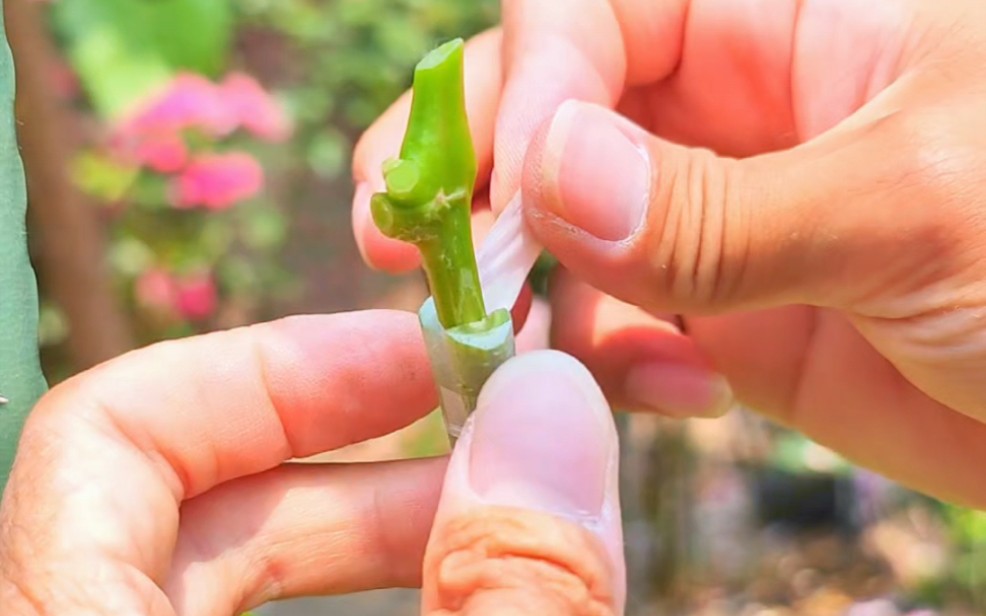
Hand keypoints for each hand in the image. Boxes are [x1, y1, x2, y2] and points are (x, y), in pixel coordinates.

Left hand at [0, 312, 623, 614]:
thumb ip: (505, 597)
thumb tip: (549, 410)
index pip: (104, 437)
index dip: (270, 373)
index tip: (419, 365)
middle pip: (178, 499)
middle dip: (361, 452)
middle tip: (501, 439)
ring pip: (217, 570)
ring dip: (374, 522)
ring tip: (504, 517)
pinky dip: (357, 592)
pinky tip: (457, 586)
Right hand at [351, 0, 985, 508]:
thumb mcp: (918, 207)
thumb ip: (721, 206)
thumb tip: (548, 176)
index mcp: (802, 16)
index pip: (604, 9)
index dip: (531, 79)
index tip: (501, 184)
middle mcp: (750, 106)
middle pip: (561, 105)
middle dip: (476, 167)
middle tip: (401, 236)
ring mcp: (732, 216)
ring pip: (575, 218)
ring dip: (518, 271)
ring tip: (480, 326)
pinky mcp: (735, 314)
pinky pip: (624, 317)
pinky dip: (599, 352)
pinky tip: (627, 385)